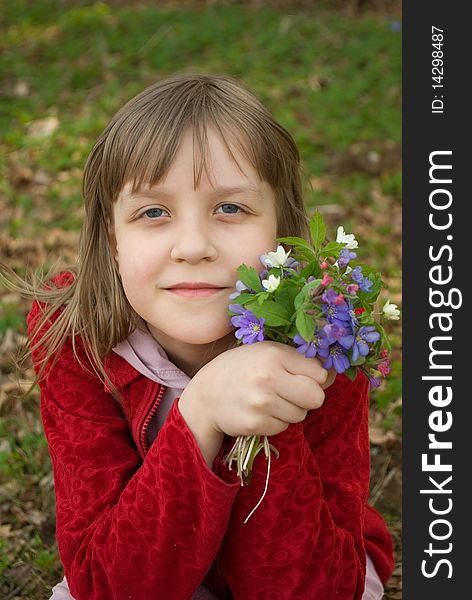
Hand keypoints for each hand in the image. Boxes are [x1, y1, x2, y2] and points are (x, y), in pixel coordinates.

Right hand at [179, 341, 330, 439]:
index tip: (300, 376)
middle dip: (307, 397)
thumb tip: (335, 373)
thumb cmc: (242, 368)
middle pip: (316, 397)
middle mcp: (267, 377)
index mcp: (274, 354)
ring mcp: (261, 403)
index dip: (313, 377)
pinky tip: (259, 411)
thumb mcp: (267, 352)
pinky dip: (276, 422)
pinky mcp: (255, 424)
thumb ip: (299, 360)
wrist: (206, 394)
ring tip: (269, 400)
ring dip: (290, 410)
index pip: (320, 373)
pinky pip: (284, 427)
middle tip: (288, 391)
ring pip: (301, 415)